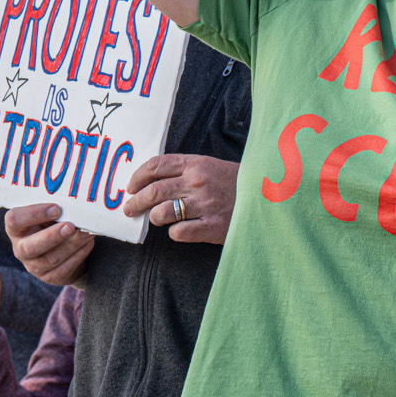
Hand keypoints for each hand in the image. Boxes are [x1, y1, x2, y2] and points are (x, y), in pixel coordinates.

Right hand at [5, 204, 96, 286]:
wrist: (62, 248)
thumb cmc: (53, 224)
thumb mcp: (48, 215)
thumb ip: (53, 210)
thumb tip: (72, 204)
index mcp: (16, 230)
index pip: (14, 220)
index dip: (34, 214)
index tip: (56, 208)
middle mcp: (20, 250)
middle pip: (30, 247)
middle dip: (53, 236)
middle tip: (71, 226)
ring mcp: (34, 266)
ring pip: (51, 259)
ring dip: (72, 245)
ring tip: (87, 233)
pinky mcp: (50, 277)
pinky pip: (65, 268)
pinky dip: (79, 255)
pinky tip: (88, 244)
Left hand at [121, 154, 239, 244]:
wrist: (266, 198)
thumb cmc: (235, 183)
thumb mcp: (211, 166)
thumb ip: (185, 170)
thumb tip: (151, 181)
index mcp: (196, 163)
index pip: (156, 165)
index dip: (137, 177)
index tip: (130, 187)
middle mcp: (197, 182)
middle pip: (153, 191)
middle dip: (135, 202)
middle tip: (129, 209)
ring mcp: (205, 204)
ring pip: (161, 212)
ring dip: (153, 217)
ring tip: (155, 219)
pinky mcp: (212, 226)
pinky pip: (179, 232)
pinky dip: (174, 232)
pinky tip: (179, 230)